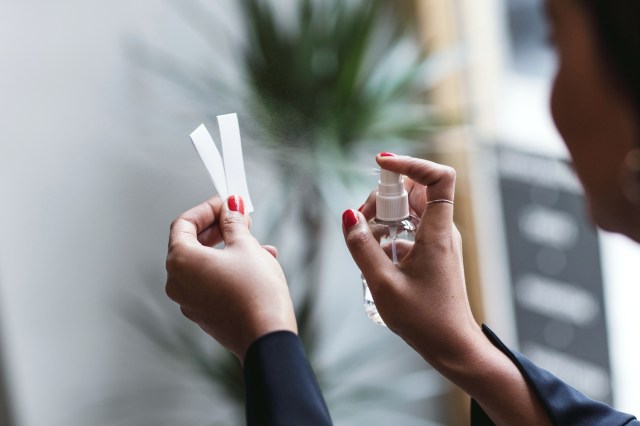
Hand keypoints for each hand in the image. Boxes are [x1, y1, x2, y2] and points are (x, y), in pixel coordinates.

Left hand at [165, 195, 296, 360]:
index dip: (207, 209)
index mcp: (180, 261)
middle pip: (192, 244)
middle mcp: (177, 282)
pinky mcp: (205, 315)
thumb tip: (230, 207)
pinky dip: (229, 269)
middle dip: (219, 228)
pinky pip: (212, 283)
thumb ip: (234, 223)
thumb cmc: (255, 291)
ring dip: (229, 249)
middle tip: (242, 219)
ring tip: (260, 245)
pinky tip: (257, 266)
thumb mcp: (246, 246)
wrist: (267, 337)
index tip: (227, 202)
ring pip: (205, 264)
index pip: (185, 223)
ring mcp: (189, 302)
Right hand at [345, 154, 478, 362]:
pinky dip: (390, 232)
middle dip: (385, 195)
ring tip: (364, 238)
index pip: (438, 177)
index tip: (381, 164)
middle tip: (362, 219)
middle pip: (416, 189)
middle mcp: (442, 231)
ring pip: (411, 209)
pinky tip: (374, 255)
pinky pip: (410, 228)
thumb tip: (347, 216)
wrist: (452, 347)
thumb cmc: (424, 320)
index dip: (411, 163)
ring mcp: (439, 241)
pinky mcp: (433, 252)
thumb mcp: (383, 284)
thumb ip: (362, 248)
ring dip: (385, 214)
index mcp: (437, 233)